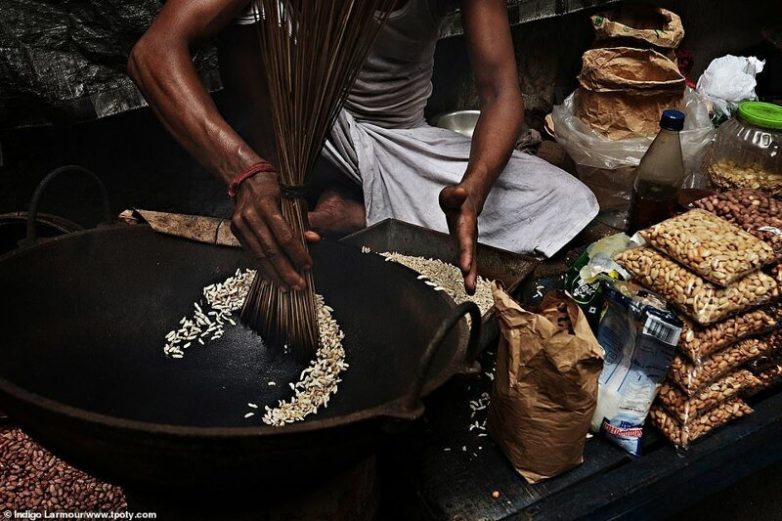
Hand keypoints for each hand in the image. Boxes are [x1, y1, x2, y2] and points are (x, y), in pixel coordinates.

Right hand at [230, 171, 312, 290]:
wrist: (244, 177)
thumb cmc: (272, 186)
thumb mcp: (290, 198)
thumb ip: (301, 221)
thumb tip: (314, 239)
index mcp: (266, 205)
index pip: (284, 235)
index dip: (297, 252)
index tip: (308, 265)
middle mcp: (251, 216)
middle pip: (270, 250)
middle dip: (285, 271)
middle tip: (298, 285)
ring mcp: (240, 224)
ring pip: (259, 255)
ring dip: (274, 274)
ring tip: (286, 287)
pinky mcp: (235, 230)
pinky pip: (252, 253)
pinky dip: (263, 267)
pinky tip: (273, 278)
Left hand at [439, 184, 478, 294]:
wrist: (467, 199)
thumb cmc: (456, 198)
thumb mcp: (451, 193)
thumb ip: (453, 194)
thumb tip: (460, 192)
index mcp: (465, 223)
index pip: (465, 238)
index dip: (466, 253)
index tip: (466, 266)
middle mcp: (469, 234)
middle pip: (471, 254)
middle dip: (471, 271)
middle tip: (470, 287)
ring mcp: (469, 241)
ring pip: (472, 260)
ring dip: (471, 276)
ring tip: (471, 290)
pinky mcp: (466, 246)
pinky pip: (468, 261)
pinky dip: (469, 274)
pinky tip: (469, 287)